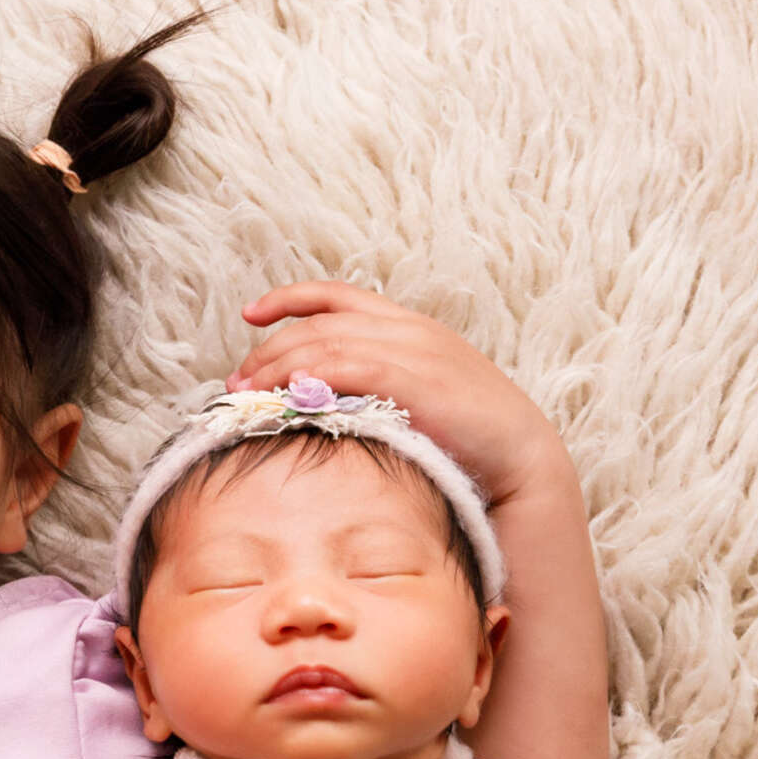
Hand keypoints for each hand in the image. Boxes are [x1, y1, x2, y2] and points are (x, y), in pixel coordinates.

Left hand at [231, 281, 566, 504]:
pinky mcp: (417, 380)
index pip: (338, 296)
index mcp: (408, 327)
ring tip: (247, 394)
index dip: (288, 298)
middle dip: (268, 350)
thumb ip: (372, 388)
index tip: (249, 314)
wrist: (521, 462)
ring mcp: (415, 352)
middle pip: (318, 325)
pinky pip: (350, 368)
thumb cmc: (465, 441)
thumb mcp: (414, 400)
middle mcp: (408, 330)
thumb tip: (313, 400)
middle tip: (236, 382)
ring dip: (278, 366)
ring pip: (326, 343)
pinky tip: (287, 394)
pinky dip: (313, 375)